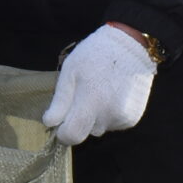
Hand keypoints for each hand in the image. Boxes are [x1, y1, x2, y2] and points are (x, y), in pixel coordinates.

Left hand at [41, 24, 156, 146]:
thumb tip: (49, 123)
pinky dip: (109, 115)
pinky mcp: (133, 118)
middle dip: (79, 121)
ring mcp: (123, 118)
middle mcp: (109, 114)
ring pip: (99, 128)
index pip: (72, 136)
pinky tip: (111, 95)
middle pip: (85, 132)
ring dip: (95, 117)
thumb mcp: (71, 71)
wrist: (132, 46)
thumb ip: (61, 100)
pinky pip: (113, 124)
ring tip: (99, 92)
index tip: (60, 122)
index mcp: (91, 102)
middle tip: (81, 97)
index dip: (62, 133)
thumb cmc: (95, 55)